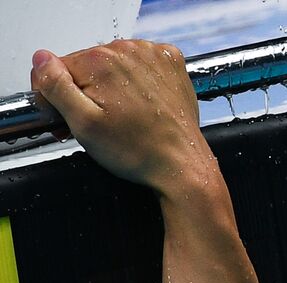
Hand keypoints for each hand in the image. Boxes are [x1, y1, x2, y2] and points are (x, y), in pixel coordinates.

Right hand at [30, 41, 214, 196]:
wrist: (182, 166)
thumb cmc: (139, 151)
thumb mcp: (83, 124)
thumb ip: (56, 87)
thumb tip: (42, 60)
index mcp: (101, 61)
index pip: (58, 68)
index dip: (57, 96)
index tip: (67, 117)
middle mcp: (128, 50)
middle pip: (86, 65)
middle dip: (85, 92)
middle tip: (97, 123)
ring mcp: (153, 55)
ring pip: (113, 65)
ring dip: (110, 87)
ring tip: (122, 117)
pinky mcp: (171, 64)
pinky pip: (140, 65)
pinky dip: (137, 81)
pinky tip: (140, 105)